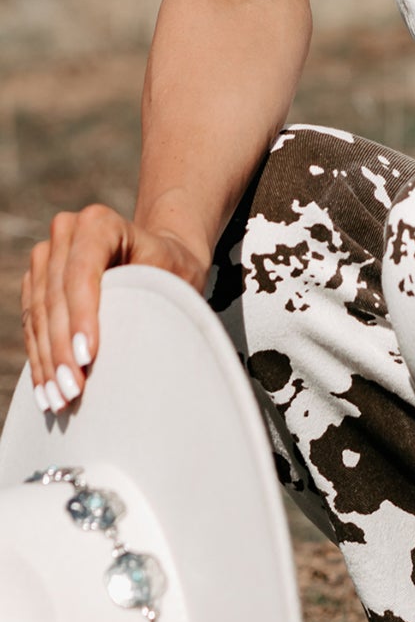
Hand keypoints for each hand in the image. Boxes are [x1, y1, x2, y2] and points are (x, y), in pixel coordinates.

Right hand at [21, 207, 210, 413]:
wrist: (160, 255)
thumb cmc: (174, 269)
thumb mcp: (175, 278)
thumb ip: (153, 301)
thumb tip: (134, 355)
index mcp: (99, 222)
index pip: (82, 273)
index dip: (82, 317)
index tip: (88, 358)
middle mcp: (65, 232)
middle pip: (56, 298)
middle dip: (63, 350)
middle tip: (72, 392)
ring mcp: (46, 256)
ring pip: (39, 315)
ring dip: (47, 361)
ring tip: (58, 399)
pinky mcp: (36, 281)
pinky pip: (32, 324)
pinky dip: (40, 358)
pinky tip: (46, 389)